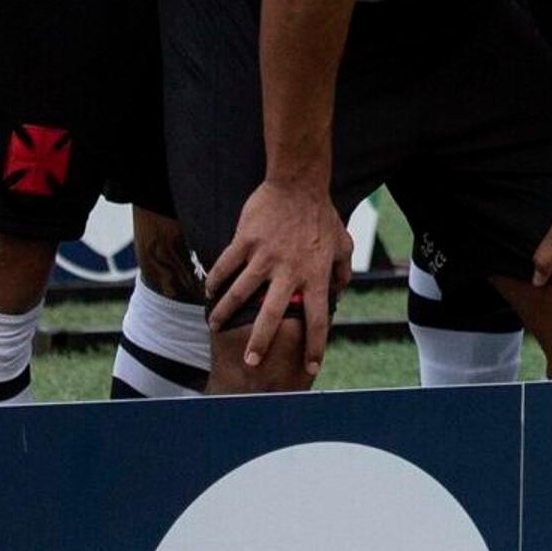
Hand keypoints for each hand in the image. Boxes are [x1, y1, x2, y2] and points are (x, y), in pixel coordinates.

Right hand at [210, 181, 352, 381]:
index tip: (311, 368)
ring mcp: (264, 256)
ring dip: (225, 313)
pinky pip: (225, 266)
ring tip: (215, 326)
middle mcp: (289, 270)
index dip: (315, 346)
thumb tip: (339, 293)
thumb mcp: (342, 244)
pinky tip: (208, 292)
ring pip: (240, 293)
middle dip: (260, 343)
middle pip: (272, 315)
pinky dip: (215, 281)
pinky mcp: (245, 240)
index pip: (318, 318)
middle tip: (252, 362)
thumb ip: (342, 271)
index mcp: (315, 275)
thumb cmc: (321, 215)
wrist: (298, 183)